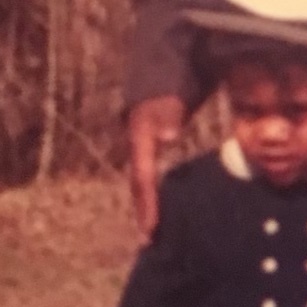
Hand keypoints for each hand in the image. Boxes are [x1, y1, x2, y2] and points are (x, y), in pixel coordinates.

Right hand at [128, 95, 186, 239]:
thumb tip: (168, 135)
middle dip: (144, 211)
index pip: (142, 179)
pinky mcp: (153, 142)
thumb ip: (167, 115)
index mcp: (140, 140)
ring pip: (144, 179)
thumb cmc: (168, 83)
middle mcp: (138, 145)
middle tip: (149, 240)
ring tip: (154, 230)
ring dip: (149, 203)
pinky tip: (164, 201)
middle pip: (139, 185)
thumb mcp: (167, 97)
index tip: (150, 231)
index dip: (147, 205)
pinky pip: (152, 172)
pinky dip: (156, 189)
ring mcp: (144, 144)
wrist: (166, 66)